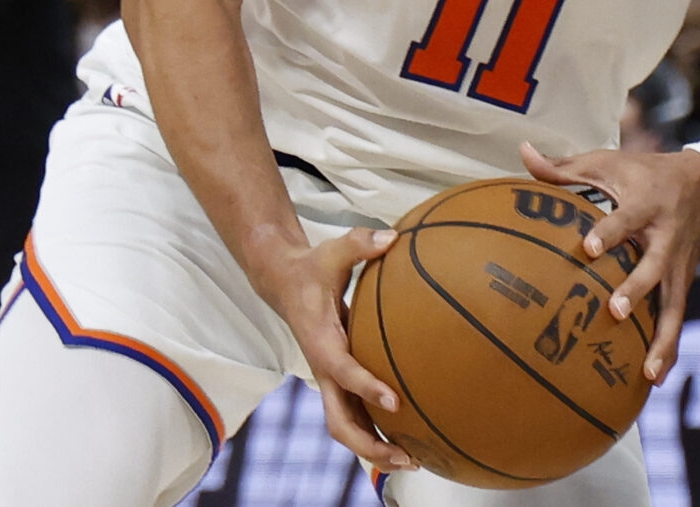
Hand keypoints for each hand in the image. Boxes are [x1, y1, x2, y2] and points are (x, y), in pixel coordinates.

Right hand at [256, 230, 413, 472]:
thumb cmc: (313, 268)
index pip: (343, 372)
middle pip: (340, 422)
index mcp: (321, 343)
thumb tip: (393, 237)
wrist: (285, 283)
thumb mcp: (333, 250)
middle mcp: (324, 369)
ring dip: (375, 448)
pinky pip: (356, 413)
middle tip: (405, 457)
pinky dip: (378, 430)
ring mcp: (329, 380)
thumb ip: (361, 242)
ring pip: (347, 426)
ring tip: (414, 462)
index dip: (367, 388)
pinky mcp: (338, 380)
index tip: (394, 403)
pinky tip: (411, 437)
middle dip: (370, 445)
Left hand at [521, 139, 699, 381]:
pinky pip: (677, 317)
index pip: (626, 219)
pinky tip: (654, 380)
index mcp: (646, 203)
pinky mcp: (684, 282)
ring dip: (662, 337)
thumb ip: (565, 166)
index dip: (610, 232)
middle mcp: (666, 236)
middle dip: (638, 288)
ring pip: (675, 303)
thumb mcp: (609, 163)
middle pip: (655, 265)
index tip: (589, 248)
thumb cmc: (643, 173)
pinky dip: (669, 348)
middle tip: (617, 311)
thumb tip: (522, 153)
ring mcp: (679, 264)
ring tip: (647, 372)